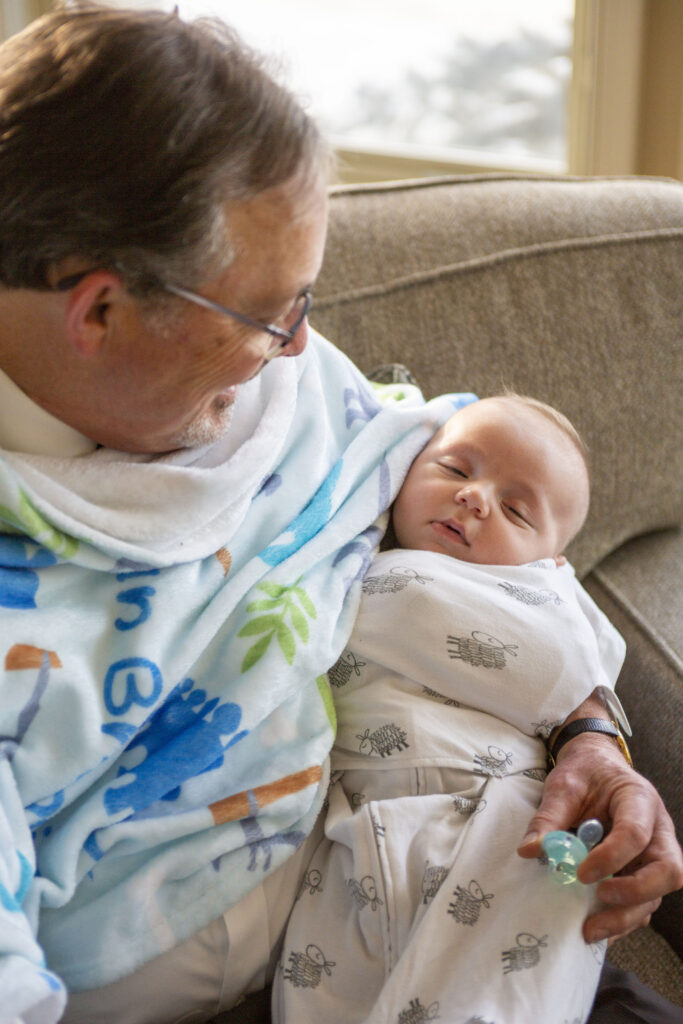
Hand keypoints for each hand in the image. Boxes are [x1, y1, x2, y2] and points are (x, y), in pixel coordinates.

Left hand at [517, 732, 682, 942]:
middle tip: (599, 898)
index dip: (611, 858)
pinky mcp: (643, 872)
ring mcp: (654, 854)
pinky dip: (621, 920)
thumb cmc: (584, 774)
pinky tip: (594, 928)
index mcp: (639, 800)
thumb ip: (548, 817)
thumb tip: (529, 851)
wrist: (596, 768)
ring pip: (657, 895)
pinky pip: (642, 903)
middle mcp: (657, 830)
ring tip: (590, 930)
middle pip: (667, 871)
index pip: (636, 833)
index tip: (580, 874)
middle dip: (635, 893)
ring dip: (626, 916)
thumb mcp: (563, 786)